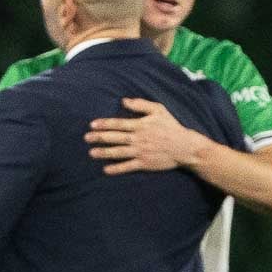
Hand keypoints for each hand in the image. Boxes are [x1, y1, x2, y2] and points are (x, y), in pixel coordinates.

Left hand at [86, 98, 209, 174]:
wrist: (184, 147)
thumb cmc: (171, 127)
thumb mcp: (159, 110)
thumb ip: (141, 104)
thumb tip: (123, 101)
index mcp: (140, 125)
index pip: (118, 124)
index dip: (104, 124)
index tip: (92, 125)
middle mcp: (138, 139)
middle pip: (115, 138)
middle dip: (99, 138)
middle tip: (86, 138)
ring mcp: (141, 152)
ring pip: (118, 152)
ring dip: (104, 153)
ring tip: (92, 153)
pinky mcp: (145, 163)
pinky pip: (128, 166)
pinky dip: (117, 168)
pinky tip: (106, 170)